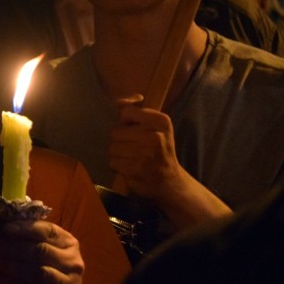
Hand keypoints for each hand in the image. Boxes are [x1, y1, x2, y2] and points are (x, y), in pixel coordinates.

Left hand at [0, 219, 83, 283]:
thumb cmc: (42, 271)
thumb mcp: (39, 251)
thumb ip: (24, 237)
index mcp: (69, 243)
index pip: (48, 230)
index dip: (25, 228)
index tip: (4, 228)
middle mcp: (73, 263)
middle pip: (39, 251)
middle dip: (9, 247)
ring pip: (36, 273)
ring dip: (7, 265)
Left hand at [109, 95, 232, 227]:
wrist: (170, 181)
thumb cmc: (158, 149)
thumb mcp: (154, 126)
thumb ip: (134, 110)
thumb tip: (119, 101)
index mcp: (161, 121)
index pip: (125, 112)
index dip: (126, 122)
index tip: (137, 131)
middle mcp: (154, 136)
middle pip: (115, 132)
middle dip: (121, 140)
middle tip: (136, 148)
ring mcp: (145, 154)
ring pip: (112, 148)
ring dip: (119, 154)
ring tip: (134, 158)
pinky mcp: (136, 169)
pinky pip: (113, 162)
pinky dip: (119, 166)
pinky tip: (132, 167)